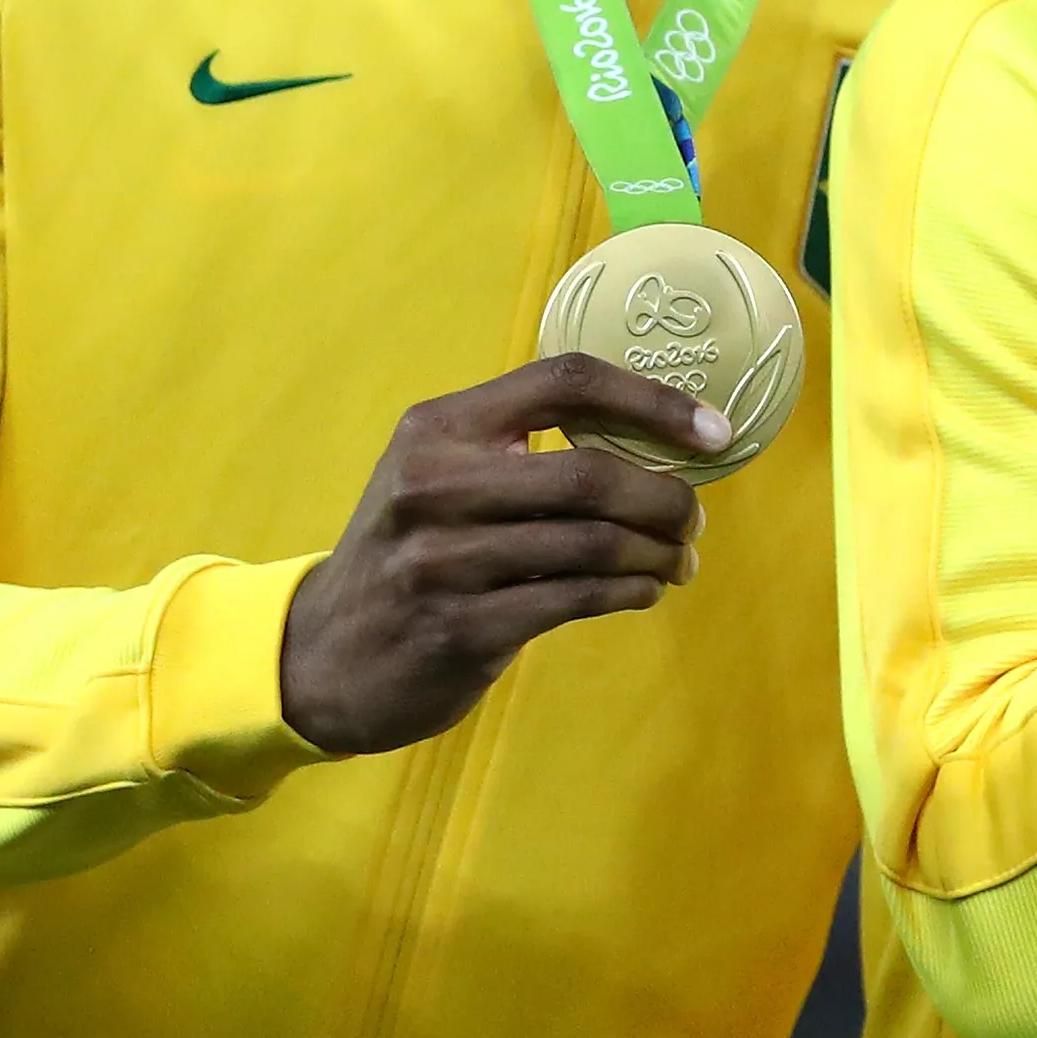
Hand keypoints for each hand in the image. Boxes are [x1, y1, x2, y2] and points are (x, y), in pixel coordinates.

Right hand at [278, 358, 719, 754]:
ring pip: (594, 543)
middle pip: (592, 474)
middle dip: (667, 497)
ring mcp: (443, 560)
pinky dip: (630, 591)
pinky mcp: (460, 627)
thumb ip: (524, 449)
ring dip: (657, 552)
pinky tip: (642, 589)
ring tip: (676, 559)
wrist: (321, 656)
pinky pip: (577, 599)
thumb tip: (662, 442)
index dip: (653, 400)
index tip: (715, 430)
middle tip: (693, 519)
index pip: (564, 381)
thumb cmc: (412, 552)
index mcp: (438, 429)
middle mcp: (433, 485)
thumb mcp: (441, 478)